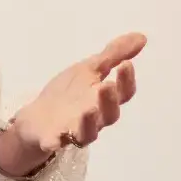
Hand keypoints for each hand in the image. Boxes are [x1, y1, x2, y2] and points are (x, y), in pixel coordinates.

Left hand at [0, 32, 145, 178]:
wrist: (38, 116)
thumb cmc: (69, 93)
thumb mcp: (89, 68)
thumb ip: (113, 55)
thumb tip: (141, 37)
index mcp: (104, 100)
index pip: (123, 93)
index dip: (126, 81)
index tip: (127, 64)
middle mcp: (95, 118)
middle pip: (109, 114)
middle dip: (109, 100)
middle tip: (107, 85)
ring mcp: (75, 131)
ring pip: (88, 132)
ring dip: (89, 122)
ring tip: (88, 109)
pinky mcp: (53, 140)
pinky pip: (56, 143)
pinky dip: (56, 141)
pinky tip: (54, 140)